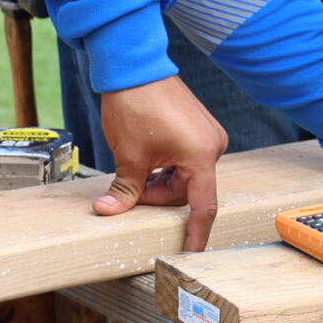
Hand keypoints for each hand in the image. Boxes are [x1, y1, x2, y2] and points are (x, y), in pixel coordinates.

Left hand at [94, 77, 228, 249]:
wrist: (134, 67)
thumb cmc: (135, 105)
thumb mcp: (128, 156)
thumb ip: (125, 191)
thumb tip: (109, 213)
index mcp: (201, 155)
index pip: (203, 207)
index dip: (195, 234)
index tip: (191, 255)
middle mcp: (212, 145)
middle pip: (187, 191)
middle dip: (157, 196)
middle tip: (130, 190)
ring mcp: (207, 134)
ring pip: (184, 177)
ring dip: (160, 181)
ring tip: (136, 167)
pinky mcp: (199, 127)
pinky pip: (186, 159)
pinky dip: (166, 167)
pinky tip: (146, 159)